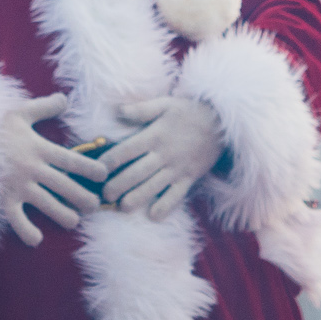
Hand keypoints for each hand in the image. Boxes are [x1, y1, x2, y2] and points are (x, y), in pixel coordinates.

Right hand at [0, 93, 105, 246]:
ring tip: (74, 221)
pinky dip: (25, 230)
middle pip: (64, 185)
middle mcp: (32, 168)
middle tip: (95, 205)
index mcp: (38, 147)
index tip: (104, 174)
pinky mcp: (3, 197)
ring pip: (46, 203)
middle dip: (82, 196)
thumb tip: (65, 99)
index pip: (70, 160)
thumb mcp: (18, 113)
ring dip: (62, 214)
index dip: (89, 168)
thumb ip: (43, 107)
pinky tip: (36, 240)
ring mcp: (18, 185)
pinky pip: (16, 217)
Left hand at [98, 97, 222, 220]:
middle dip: (119, 184)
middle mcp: (165, 154)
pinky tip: (154, 216)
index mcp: (156, 135)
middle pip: (138, 171)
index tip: (98, 169)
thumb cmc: (190, 112)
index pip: (128, 149)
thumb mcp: (166, 103)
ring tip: (122, 208)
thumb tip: (117, 110)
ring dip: (138, 198)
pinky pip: (177, 195)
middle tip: (104, 195)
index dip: (111, 159)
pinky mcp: (190, 178)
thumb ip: (142, 109)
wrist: (222, 123)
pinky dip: (166, 206)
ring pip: (154, 186)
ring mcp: (178, 168)